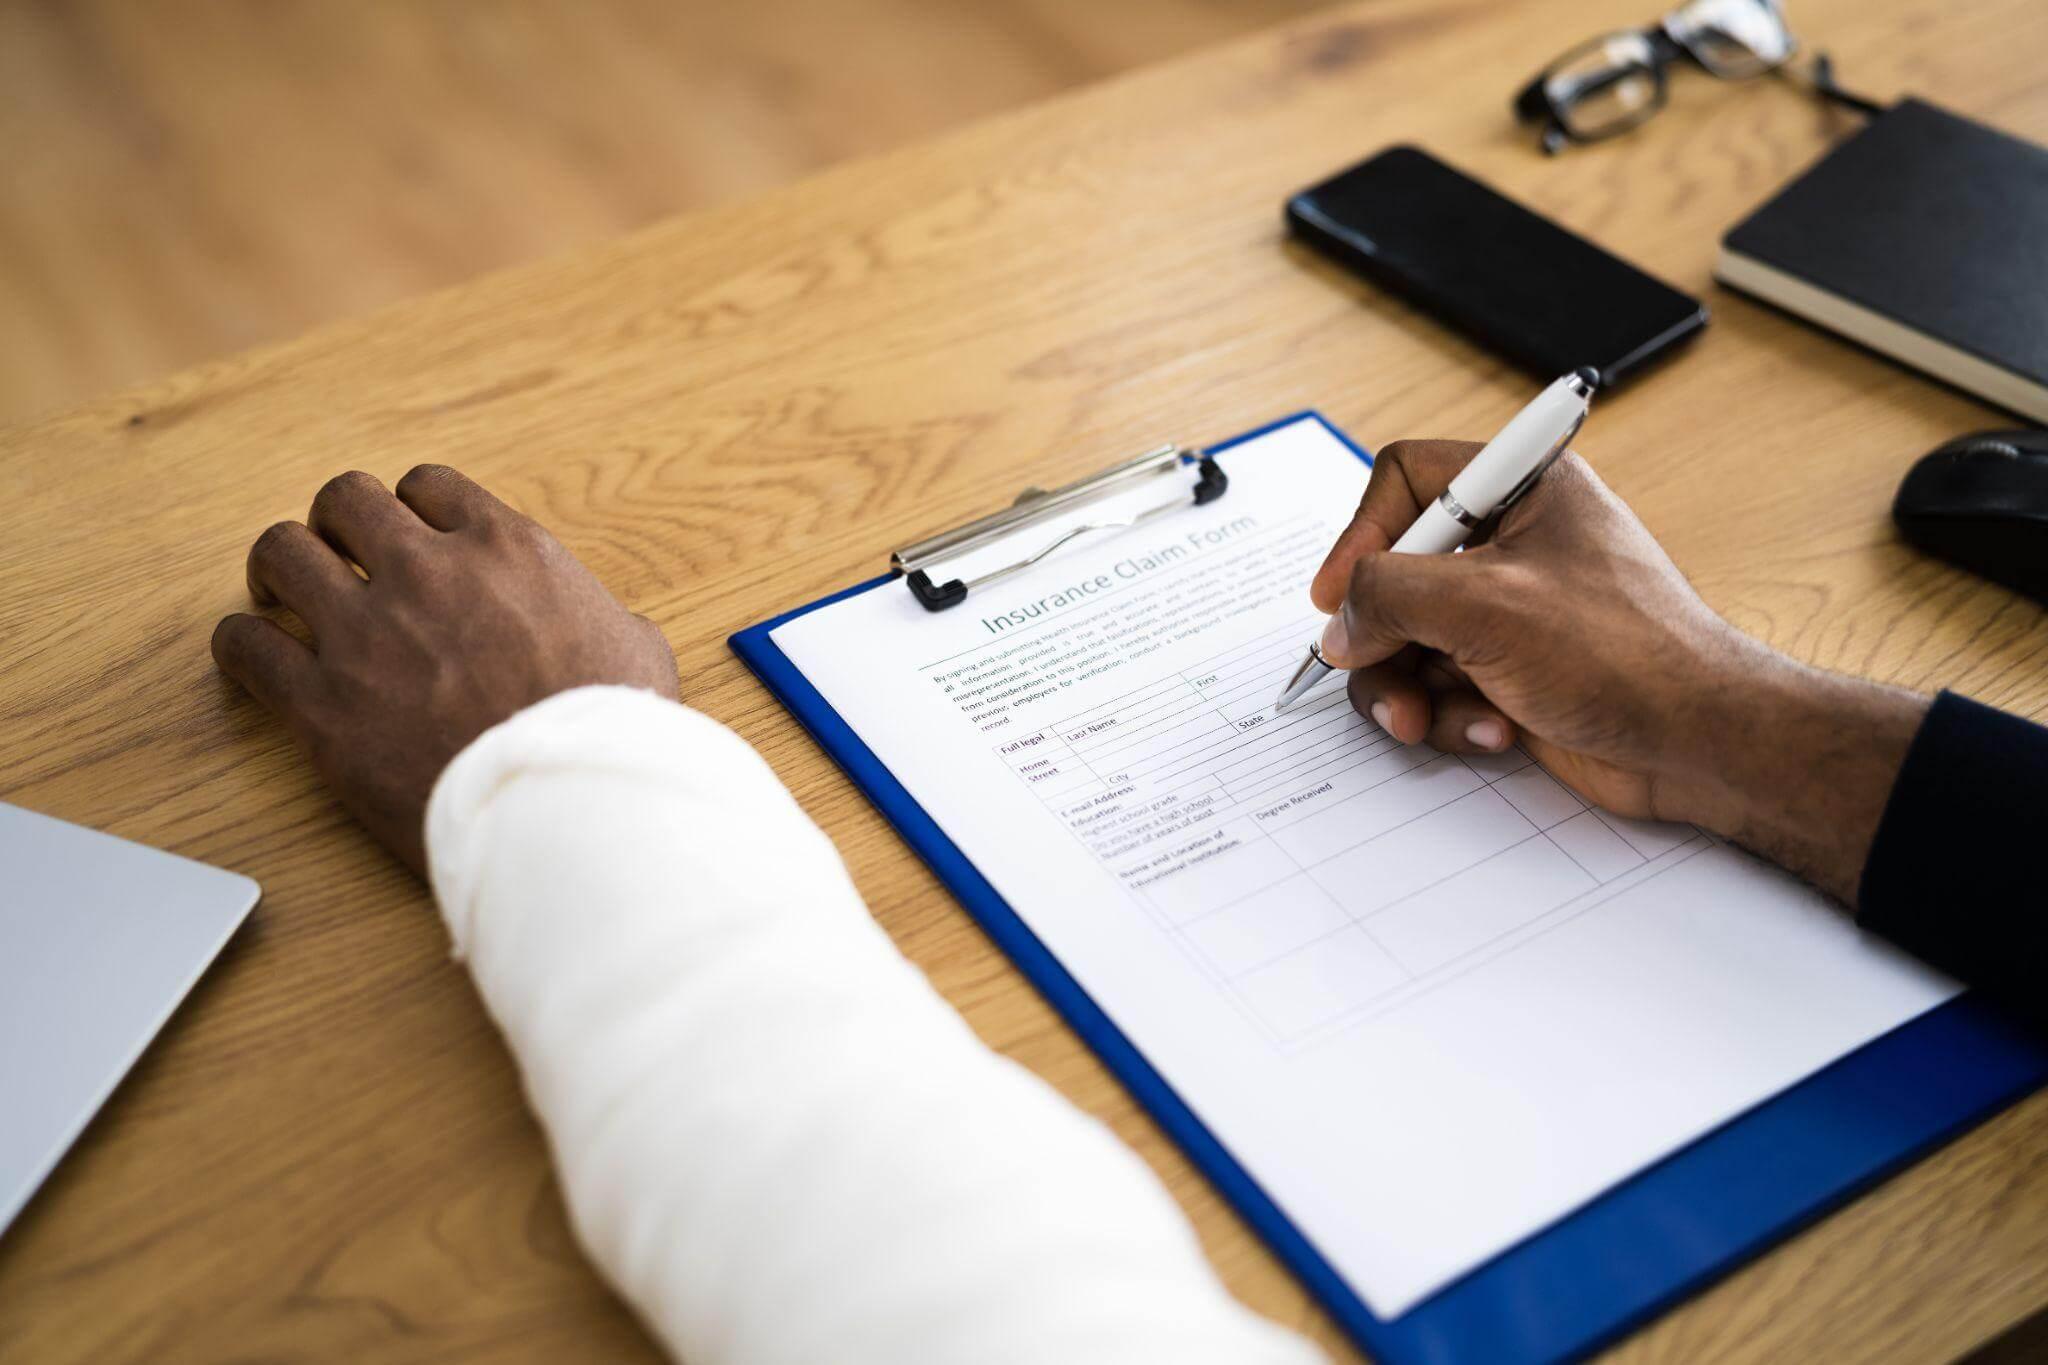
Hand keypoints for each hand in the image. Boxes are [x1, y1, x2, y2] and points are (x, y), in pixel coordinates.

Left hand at [213, 466, 678, 875]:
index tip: (410, 543)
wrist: (569, 806)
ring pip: (280, 553)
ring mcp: (366, 634)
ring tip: (283, 599)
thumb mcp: (639, 650)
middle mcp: (427, 572)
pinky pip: (246, 646)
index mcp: (505, 549)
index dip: (412, 512)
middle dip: (336, 528)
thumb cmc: (611, 734)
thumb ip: (608, 620)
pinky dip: (245, 645)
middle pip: (342, 500)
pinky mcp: (323, 705)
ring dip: (281, 571)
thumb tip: (613, 631)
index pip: (427, 486)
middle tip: (338, 562)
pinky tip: (259, 661)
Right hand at [1310, 439, 1927, 901]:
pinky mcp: (1510, 672)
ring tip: (1426, 718)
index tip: (1339, 595)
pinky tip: (1493, 728)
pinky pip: (1439, 685)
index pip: (1406, 477)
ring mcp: (1509, 612)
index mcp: (1524, 488)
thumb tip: (1342, 623)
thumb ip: (1389, 594)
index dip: (1362, 532)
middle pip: (1394, 571)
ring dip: (1406, 685)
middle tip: (1372, 669)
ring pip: (1406, 638)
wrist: (1701, 743)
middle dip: (1380, 633)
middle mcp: (1513, 543)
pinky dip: (1450, 714)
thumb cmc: (1626, 654)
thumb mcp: (1485, 604)